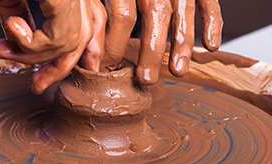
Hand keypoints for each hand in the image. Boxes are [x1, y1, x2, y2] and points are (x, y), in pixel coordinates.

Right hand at [0, 0, 106, 93]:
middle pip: (81, 41)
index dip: (83, 52)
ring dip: (34, 57)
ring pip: (70, 44)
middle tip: (36, 86)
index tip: (62, 72)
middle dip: (58, 69)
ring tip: (3, 52)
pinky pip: (58, 38)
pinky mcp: (64, 0)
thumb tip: (20, 43)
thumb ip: (21, 20)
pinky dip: (32, 44)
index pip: (89, 26)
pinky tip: (11, 27)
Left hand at [101, 0, 222, 83]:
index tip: (109, 66)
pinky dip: (213, 22)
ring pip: (182, 12)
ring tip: (178, 71)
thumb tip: (91, 42)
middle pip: (155, 16)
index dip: (115, 44)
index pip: (122, 15)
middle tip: (146, 79)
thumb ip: (97, 4)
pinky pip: (208, 2)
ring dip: (182, 44)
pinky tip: (211, 45)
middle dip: (151, 51)